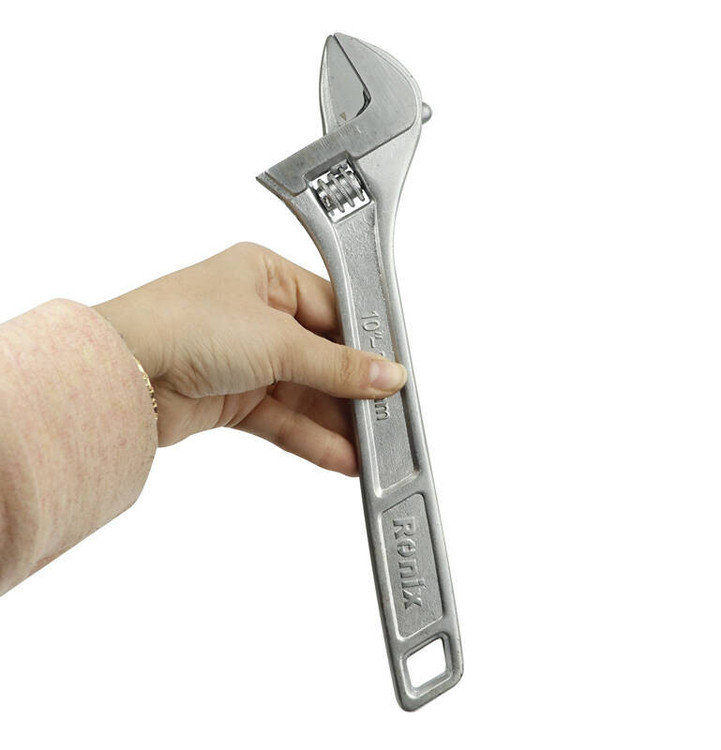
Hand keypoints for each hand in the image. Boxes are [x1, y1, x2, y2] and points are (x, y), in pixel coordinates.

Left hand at [94, 242, 405, 475]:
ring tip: (370, 447)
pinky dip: (310, 438)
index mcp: (267, 276)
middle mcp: (256, 314)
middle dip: (353, 390)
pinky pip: (281, 419)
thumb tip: (386, 374)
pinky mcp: (231, 399)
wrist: (119, 374)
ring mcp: (244, 359)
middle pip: (321, 356)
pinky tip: (340, 456)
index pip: (334, 309)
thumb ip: (337, 365)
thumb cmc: (183, 325)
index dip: (365, 343)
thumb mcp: (277, 340)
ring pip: (303, 393)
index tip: (394, 371)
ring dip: (335, 421)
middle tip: (387, 417)